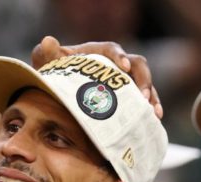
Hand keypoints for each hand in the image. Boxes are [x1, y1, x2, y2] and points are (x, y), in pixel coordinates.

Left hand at [31, 36, 162, 117]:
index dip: (120, 57)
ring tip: (153, 112)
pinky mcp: (128, 98)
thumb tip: (48, 42)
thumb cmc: (55, 74)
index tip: (123, 67)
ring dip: (151, 97)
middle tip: (142, 96)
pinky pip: (145, 101)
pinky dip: (150, 108)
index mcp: (98, 53)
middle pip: (137, 66)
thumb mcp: (48, 63)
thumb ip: (46, 53)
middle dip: (143, 79)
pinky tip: (154, 120)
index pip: (112, 50)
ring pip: (145, 84)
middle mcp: (116, 65)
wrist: (57, 93)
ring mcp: (124, 82)